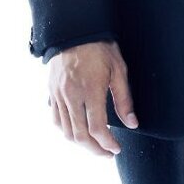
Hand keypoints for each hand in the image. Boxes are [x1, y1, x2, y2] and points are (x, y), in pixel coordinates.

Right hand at [47, 40, 137, 155]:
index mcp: (90, 89)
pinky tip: (77, 131)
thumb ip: (124, 100)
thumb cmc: (100, 48)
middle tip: (108, 153)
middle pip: (80, 135)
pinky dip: (66, 130)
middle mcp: (71, 95)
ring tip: (95, 145)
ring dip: (80, 143)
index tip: (116, 149)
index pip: (97, 128)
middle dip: (95, 150)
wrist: (74, 30)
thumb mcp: (119, 70)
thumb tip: (132, 124)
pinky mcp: (51, 92)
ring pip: (65, 130)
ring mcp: (58, 94)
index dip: (108, 144)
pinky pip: (56, 119)